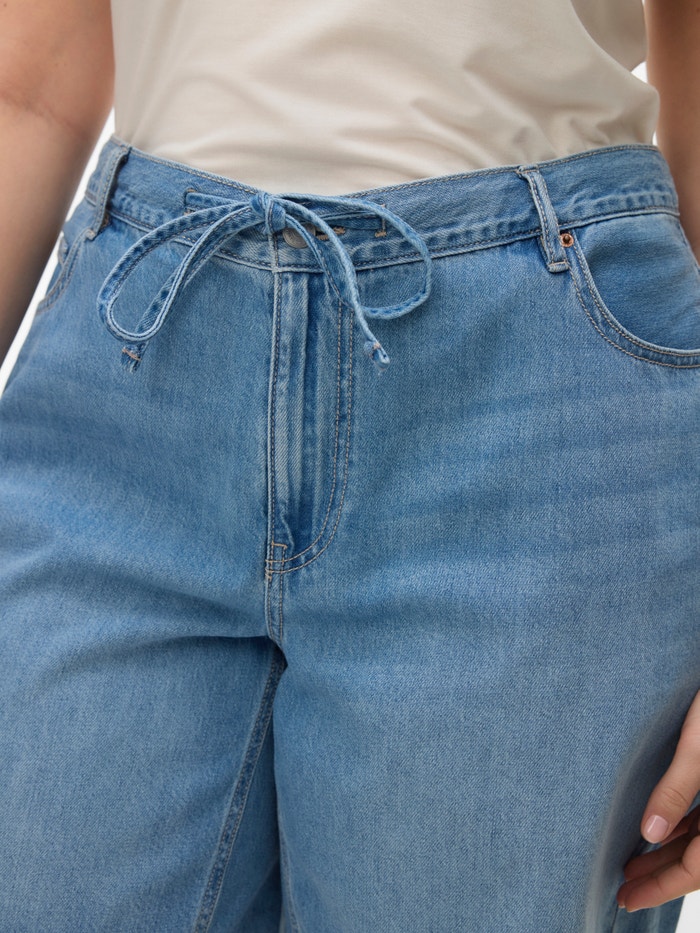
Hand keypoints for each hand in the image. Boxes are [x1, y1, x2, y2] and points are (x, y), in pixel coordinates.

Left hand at [617, 690, 699, 912]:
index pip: (697, 869)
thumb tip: (650, 833)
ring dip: (671, 851)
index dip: (660, 887)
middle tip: (622, 887)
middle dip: (661, 875)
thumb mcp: (699, 746)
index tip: (625, 897)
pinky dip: (684, 825)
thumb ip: (676, 789)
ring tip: (632, 862)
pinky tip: (659, 829)